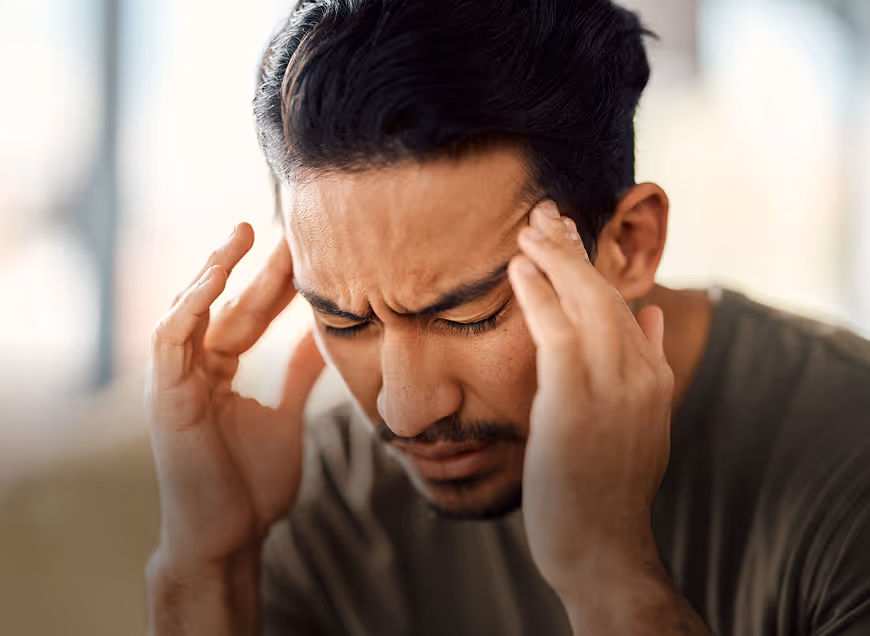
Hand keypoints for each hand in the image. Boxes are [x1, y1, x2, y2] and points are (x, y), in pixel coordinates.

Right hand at [147, 223, 324, 571]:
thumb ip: (296, 376)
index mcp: (219, 373)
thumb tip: (324, 341)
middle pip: (226, 305)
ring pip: (189, 309)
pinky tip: (215, 276)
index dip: (274, 282)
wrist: (231, 535)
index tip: (305, 250)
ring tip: (244, 233)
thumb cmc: (253, 485)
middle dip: (254, 267)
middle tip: (286, 227)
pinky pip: (170, 338)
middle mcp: (194, 370)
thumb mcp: (286, 415)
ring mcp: (174, 380)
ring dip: (214, 269)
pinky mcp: (163, 395)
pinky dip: (189, 304)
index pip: (247, 315)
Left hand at [508, 202, 672, 598]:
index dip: (593, 265)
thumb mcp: (639, 422)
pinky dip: (539, 294)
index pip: (622, 304)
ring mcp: (613, 387)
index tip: (569, 235)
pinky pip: (556, 332)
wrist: (602, 546)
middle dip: (574, 248)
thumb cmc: (606, 487)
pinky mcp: (577, 401)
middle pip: (606, 292)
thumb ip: (648, 364)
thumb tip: (652, 315)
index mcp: (653, 377)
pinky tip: (519, 268)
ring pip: (586, 301)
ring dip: (556, 258)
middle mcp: (639, 374)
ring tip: (529, 225)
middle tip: (545, 211)